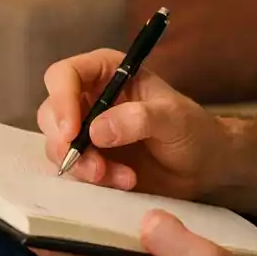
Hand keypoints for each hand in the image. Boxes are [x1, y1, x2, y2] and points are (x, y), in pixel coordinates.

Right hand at [37, 49, 229, 198]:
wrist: (205, 166)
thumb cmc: (193, 130)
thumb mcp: (173, 118)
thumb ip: (140, 118)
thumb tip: (96, 130)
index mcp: (108, 72)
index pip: (65, 75)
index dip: (61, 100)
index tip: (71, 132)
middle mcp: (90, 98)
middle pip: (51, 113)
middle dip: (67, 144)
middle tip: (96, 168)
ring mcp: (86, 131)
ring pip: (57, 146)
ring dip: (84, 167)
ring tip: (124, 179)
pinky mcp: (90, 160)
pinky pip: (72, 171)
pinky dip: (92, 181)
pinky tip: (124, 183)